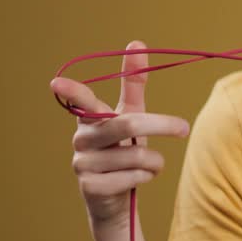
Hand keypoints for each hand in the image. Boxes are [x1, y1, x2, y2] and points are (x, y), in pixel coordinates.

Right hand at [50, 40, 188, 230]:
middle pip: (128, 124)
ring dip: (155, 160)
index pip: (80, 101)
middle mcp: (81, 140)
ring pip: (137, 155)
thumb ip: (133, 82)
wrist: (116, 198)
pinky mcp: (90, 187)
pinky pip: (134, 176)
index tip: (56, 82)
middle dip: (162, 125)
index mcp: (90, 119)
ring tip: (151, 164)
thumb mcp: (131, 114)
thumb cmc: (124, 148)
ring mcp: (82, 164)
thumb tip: (137, 42)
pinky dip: (147, 176)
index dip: (71, 91)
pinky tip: (139, 178)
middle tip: (184, 128)